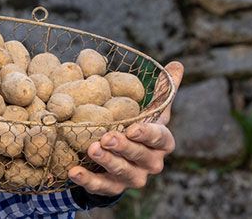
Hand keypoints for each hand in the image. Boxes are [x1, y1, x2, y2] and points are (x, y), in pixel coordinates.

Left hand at [68, 61, 183, 195]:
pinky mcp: (114, 188)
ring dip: (107, 161)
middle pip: (140, 156)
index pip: (160, 138)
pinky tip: (73, 171)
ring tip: (92, 149)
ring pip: (123, 172)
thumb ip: (164, 90)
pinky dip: (88, 180)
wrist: (123, 158)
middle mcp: (151, 163)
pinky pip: (102, 187)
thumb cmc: (138, 127)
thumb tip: (177, 64)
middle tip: (107, 137)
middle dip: (124, 147)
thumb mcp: (151, 110)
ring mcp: (133, 177)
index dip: (147, 135)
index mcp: (162, 142)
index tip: (133, 128)